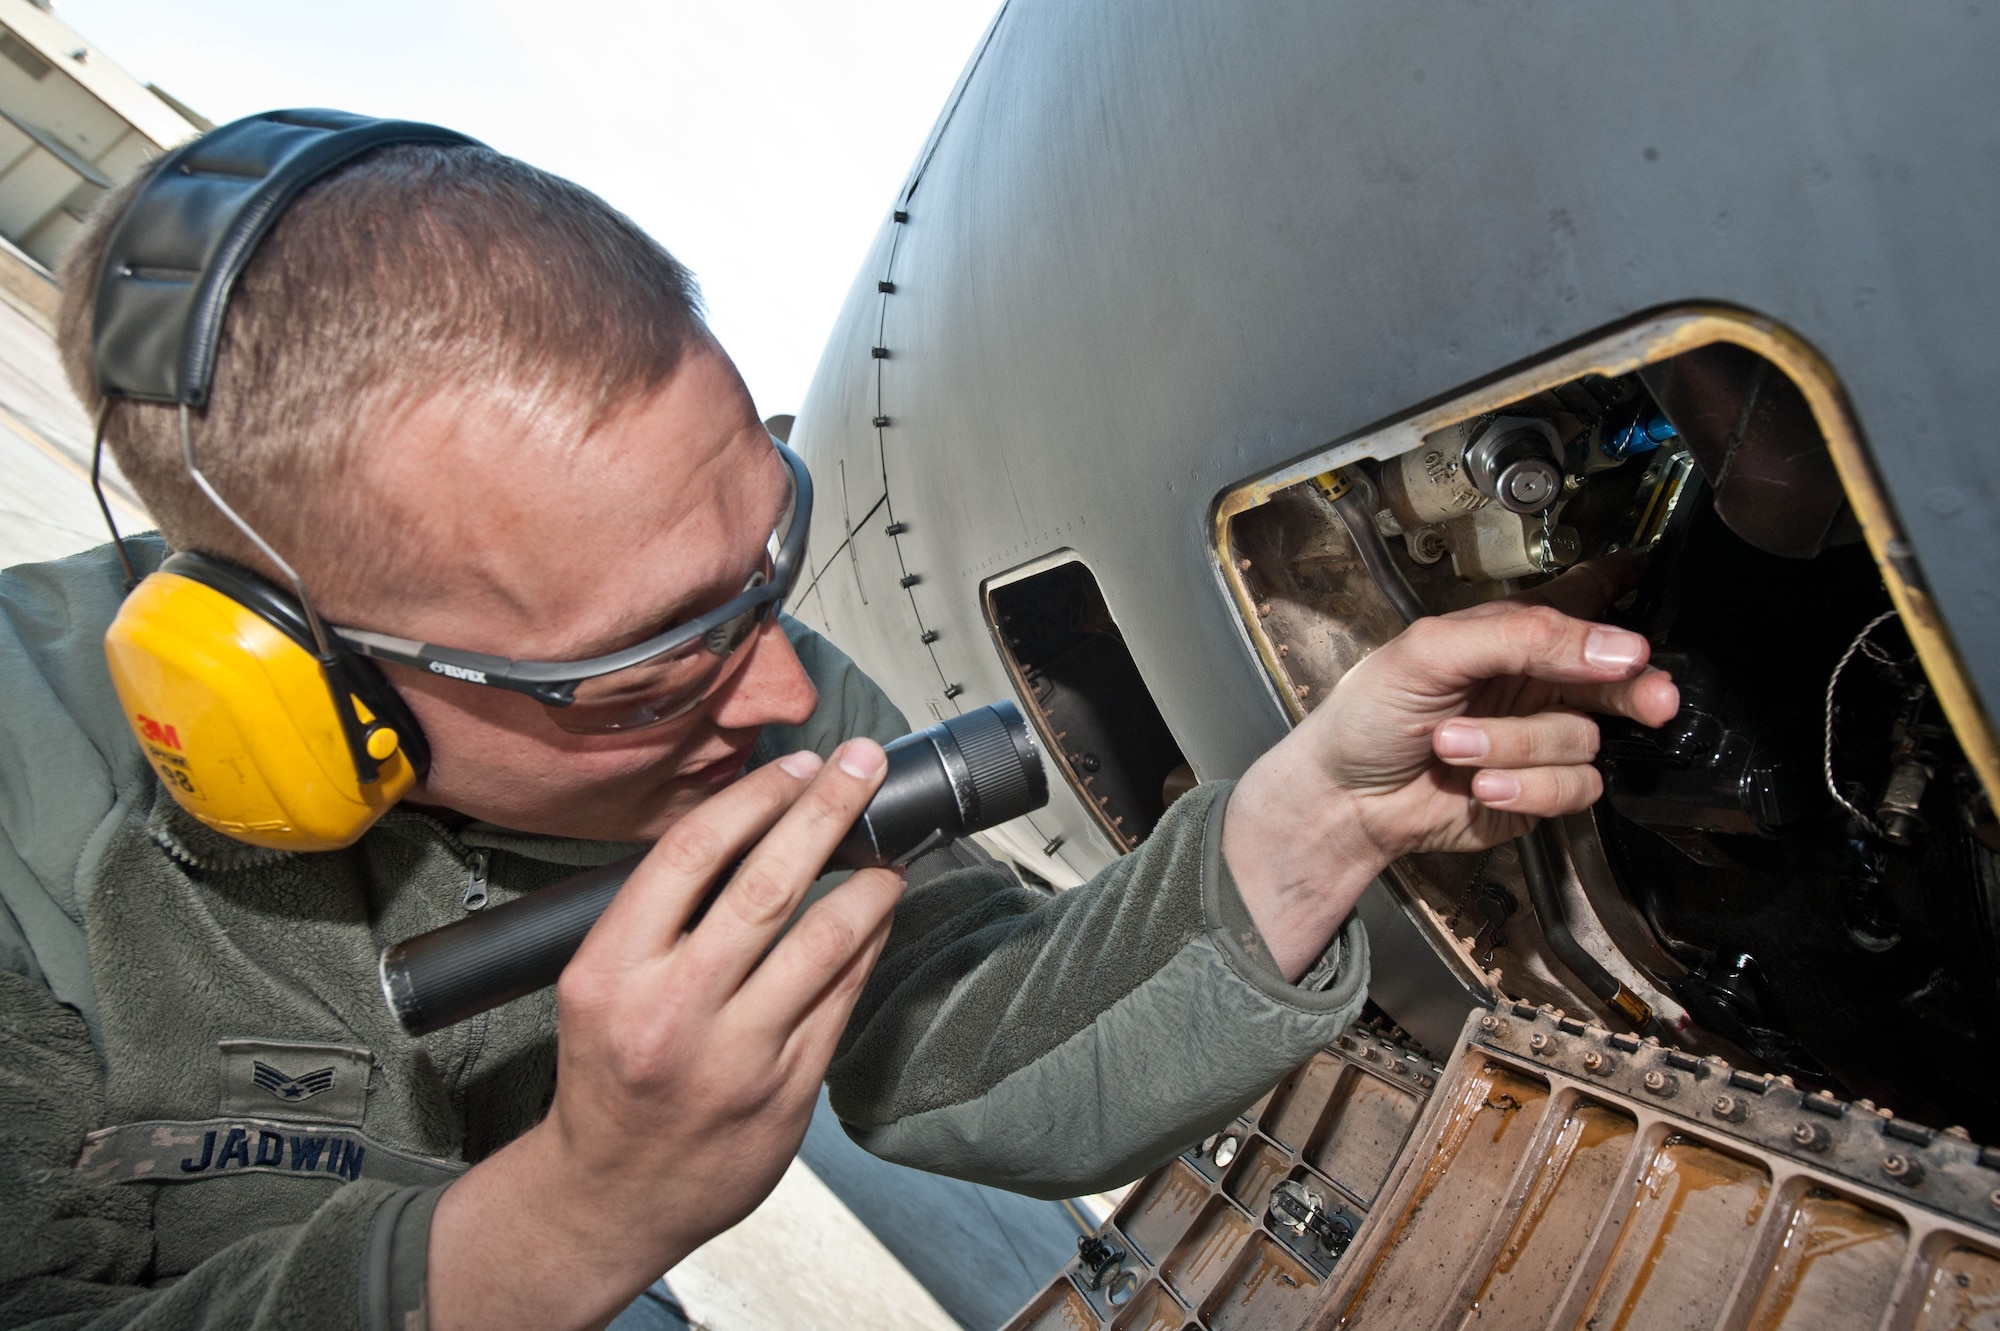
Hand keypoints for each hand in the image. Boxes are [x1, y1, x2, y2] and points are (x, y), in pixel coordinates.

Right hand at [427, 741, 903, 1330]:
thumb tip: (752, 826)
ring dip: (869, 883)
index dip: (755, 798)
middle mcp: (672, 1009)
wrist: (609, 1194)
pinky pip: (843, 998)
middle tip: (863, 765)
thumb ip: (662, 917)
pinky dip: (868, 945)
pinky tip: (879, 916)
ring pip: (824, 942)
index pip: (690, 853)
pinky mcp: (786, 1091)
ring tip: (890, 848)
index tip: (797, 766)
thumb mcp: (600, 985)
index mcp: (611, 971)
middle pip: (766, 885)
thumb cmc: (609, 1071)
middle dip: (826, 811)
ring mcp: (735, 1055)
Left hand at [1224, 559, 1679, 978]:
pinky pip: (1573, 789)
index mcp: (1513, 635)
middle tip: (1652, 700)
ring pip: (1583, 739)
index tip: (1651, 583)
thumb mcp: (1432, 652)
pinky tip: (1482, 785)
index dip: (1623, 587)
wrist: (1343, 796)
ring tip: (1454, 745)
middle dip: (1635, 689)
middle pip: (1618, 677)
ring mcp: (1540, 741)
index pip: (1583, 599)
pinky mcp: (1540, 795)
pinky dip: (1526, 788)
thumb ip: (1523, 638)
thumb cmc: (1369, 714)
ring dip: (1517, 746)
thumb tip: (1613, 646)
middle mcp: (1537, 684)